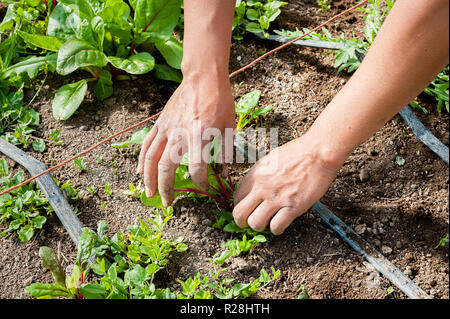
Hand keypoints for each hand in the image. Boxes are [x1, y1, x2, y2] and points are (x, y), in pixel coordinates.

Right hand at [137, 74, 234, 206]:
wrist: (203, 78)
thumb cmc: (220, 102)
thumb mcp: (228, 128)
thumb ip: (223, 153)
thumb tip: (222, 175)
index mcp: (201, 136)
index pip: (197, 168)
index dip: (200, 182)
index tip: (203, 187)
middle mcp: (181, 134)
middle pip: (167, 168)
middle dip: (167, 189)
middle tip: (168, 203)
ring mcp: (167, 128)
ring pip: (152, 158)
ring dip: (149, 179)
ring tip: (149, 194)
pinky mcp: (160, 123)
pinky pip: (147, 144)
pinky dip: (142, 159)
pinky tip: (140, 172)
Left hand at [232, 135, 342, 234]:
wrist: (318, 152)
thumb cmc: (298, 152)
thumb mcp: (270, 159)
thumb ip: (260, 175)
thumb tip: (254, 187)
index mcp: (255, 174)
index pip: (236, 197)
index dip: (240, 206)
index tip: (246, 209)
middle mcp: (262, 187)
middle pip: (240, 214)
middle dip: (242, 222)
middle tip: (249, 223)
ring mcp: (276, 198)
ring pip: (255, 224)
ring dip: (260, 226)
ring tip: (267, 222)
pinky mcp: (292, 207)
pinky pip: (276, 227)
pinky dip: (277, 229)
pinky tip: (281, 224)